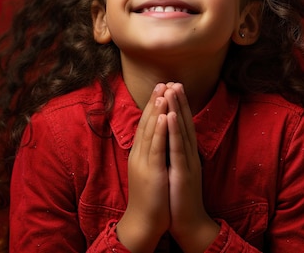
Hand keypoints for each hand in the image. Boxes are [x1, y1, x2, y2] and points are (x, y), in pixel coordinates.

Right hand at [116, 83, 169, 251]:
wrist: (144, 222)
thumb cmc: (151, 198)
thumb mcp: (150, 170)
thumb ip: (151, 153)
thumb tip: (156, 139)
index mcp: (140, 153)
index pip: (146, 124)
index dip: (153, 106)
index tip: (160, 88)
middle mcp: (139, 153)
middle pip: (147, 122)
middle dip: (154, 101)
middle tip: (161, 81)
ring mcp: (144, 162)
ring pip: (150, 131)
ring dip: (156, 110)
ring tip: (162, 91)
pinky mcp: (152, 171)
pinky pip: (156, 147)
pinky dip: (159, 130)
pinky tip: (163, 116)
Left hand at [165, 83, 218, 250]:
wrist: (188, 222)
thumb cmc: (180, 197)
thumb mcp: (177, 170)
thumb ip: (176, 154)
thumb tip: (171, 139)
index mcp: (186, 153)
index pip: (182, 124)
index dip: (178, 105)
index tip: (172, 87)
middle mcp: (189, 154)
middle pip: (184, 122)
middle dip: (179, 101)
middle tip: (174, 80)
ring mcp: (188, 161)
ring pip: (182, 130)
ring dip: (178, 108)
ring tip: (173, 89)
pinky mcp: (184, 172)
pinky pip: (178, 147)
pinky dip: (175, 130)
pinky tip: (171, 116)